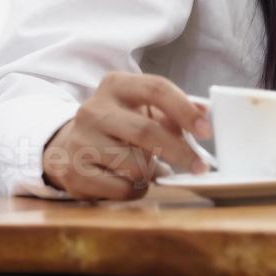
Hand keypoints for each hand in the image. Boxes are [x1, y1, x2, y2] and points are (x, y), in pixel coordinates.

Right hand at [41, 72, 211, 200]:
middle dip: (180, 152)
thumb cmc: (119, 127)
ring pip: (135, 165)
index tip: (206, 131)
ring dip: (151, 173)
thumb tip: (205, 113)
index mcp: (116, 85)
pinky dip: (136, 190)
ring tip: (147, 169)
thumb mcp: (142, 110)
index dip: (185, 110)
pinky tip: (128, 181)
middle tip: (200, 167)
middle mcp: (93, 109)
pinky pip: (121, 188)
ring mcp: (79, 140)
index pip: (156, 89)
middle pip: (146, 131)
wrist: (69, 149)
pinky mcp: (73, 172)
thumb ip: (173, 111)